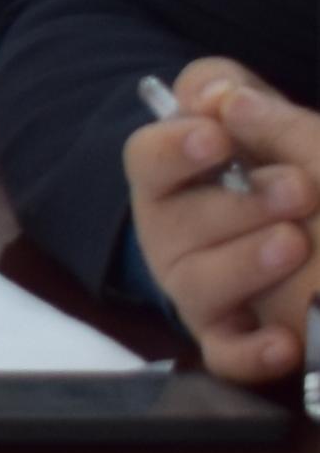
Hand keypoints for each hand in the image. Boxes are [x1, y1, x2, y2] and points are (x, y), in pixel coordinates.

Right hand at [127, 64, 319, 386]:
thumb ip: (263, 110)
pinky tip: (284, 341)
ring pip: (195, 284)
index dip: (173, 147)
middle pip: (171, 223)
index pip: (149, 158)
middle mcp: (179, 233)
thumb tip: (220, 98)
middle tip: (299, 190)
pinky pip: (225, 354)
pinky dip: (251, 352)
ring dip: (245, 262)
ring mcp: (205, 288)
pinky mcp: (235, 337)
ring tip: (297, 243)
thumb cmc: (304, 172)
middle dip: (236, 206)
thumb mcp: (296, 134)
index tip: (216, 137)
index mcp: (182, 176)